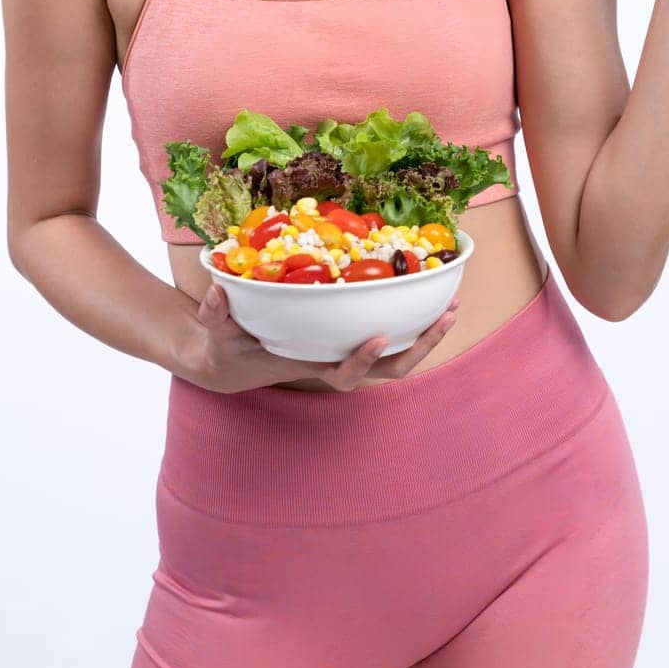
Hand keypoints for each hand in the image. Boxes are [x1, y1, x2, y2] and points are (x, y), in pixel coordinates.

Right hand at [179, 280, 461, 393]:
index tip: (377, 337)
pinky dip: (411, 316)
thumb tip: (219, 292)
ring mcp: (345, 349)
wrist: (231, 359)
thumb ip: (216, 316)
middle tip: (448, 316)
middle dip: (421, 347)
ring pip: (397, 352)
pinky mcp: (348, 333)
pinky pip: (388, 330)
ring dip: (427, 332)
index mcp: (310, 366)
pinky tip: (428, 291)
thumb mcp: (217, 332)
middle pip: (390, 369)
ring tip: (453, 304)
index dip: (363, 360)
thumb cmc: (225, 347)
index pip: (345, 376)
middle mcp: (335, 362)